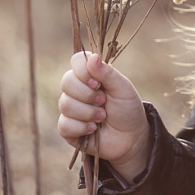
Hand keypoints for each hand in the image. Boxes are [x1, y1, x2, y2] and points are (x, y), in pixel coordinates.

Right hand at [57, 51, 149, 182]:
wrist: (130, 138)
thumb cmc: (127, 109)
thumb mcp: (122, 88)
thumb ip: (107, 73)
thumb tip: (92, 57)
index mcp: (91, 75)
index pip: (76, 60)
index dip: (83, 71)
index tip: (97, 83)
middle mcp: (78, 89)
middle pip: (66, 82)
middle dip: (87, 95)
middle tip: (103, 101)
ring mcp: (71, 108)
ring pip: (65, 104)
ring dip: (88, 113)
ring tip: (102, 117)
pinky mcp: (67, 128)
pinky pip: (64, 124)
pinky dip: (82, 127)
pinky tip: (93, 129)